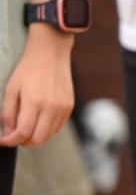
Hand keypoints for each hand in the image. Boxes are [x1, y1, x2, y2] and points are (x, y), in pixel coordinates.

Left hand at [1, 31, 73, 146]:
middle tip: (14, 135)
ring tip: (26, 127)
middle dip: (23, 142)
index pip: (22, 133)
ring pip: (48, 136)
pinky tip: (38, 120)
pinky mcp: (69, 106)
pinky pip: (57, 127)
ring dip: (35, 137)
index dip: (10, 141)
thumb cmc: (29, 68)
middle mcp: (52, 107)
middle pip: (37, 140)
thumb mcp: (11, 89)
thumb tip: (8, 132)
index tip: (4, 140)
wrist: (51, 53)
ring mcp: (63, 107)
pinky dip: (46, 130)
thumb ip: (8, 113)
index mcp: (35, 101)